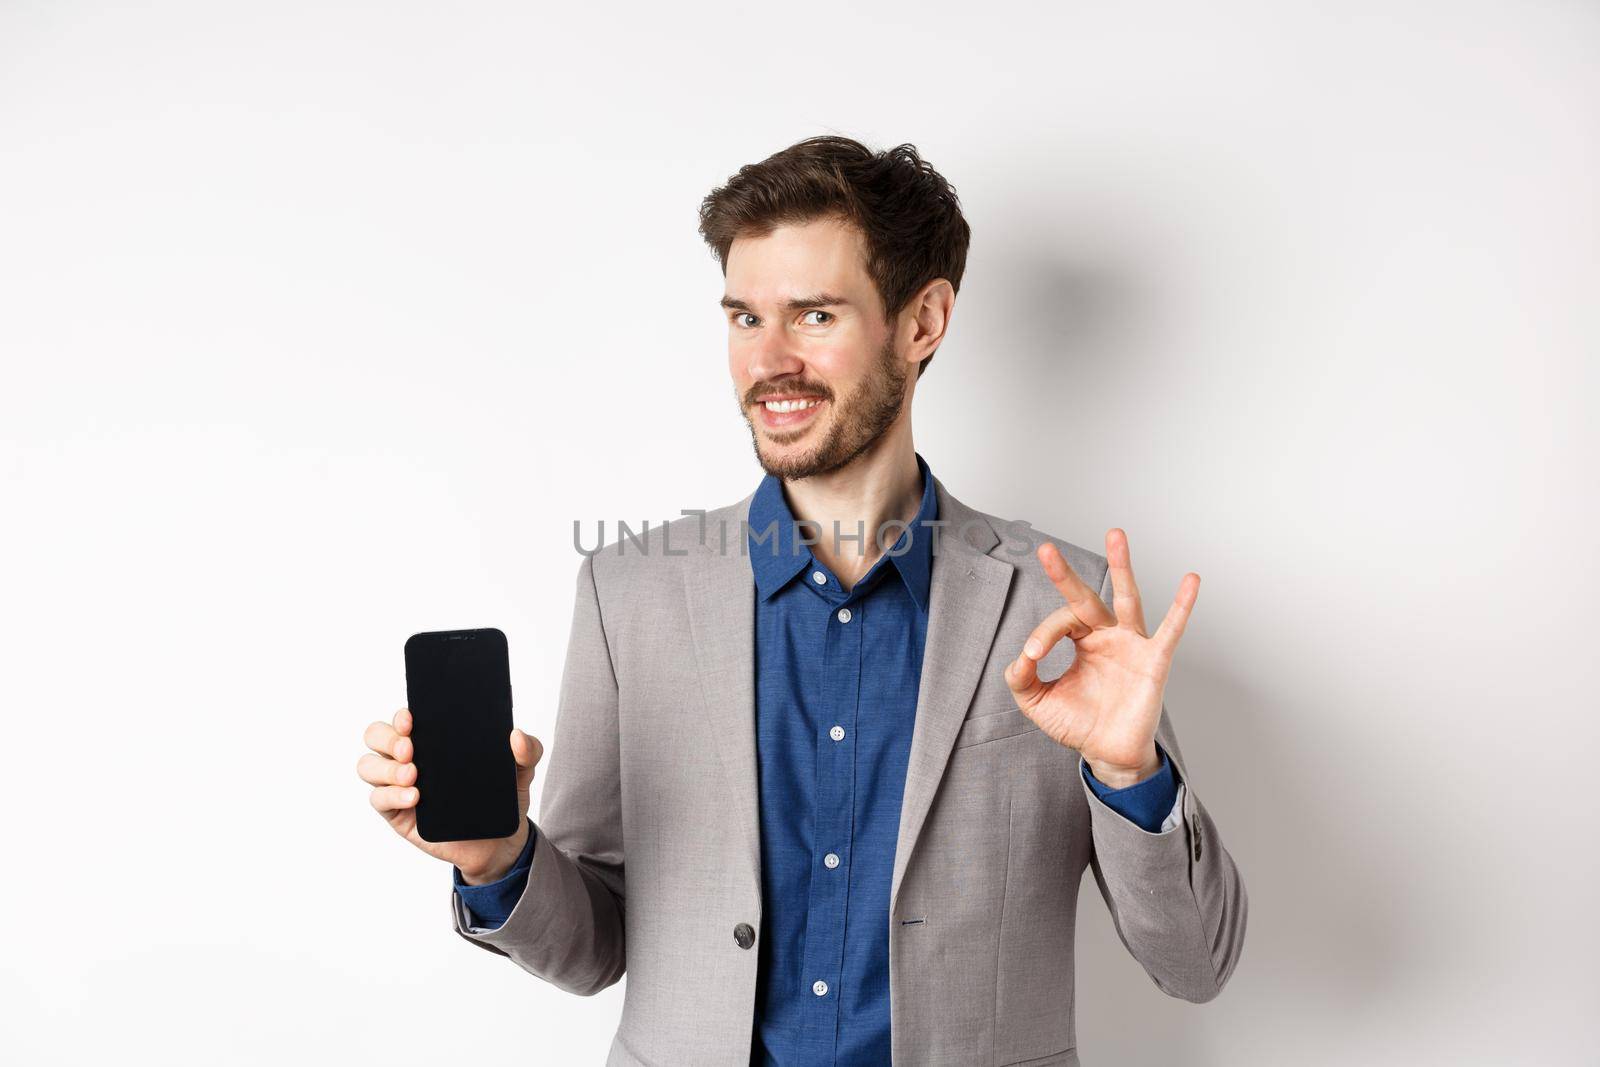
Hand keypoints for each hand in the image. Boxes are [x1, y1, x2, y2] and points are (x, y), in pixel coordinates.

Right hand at [358, 706, 542, 882]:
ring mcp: (399, 785)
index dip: (401, 714)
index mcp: (433, 738)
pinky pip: (378, 799)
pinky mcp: (397, 813)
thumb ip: (528, 749)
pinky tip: (414, 797)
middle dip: (388, 737)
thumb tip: (516, 735)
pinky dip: (391, 795)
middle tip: (412, 748)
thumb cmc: (500, 797)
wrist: (499, 842)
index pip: (404, 717)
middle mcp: (409, 757)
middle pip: (376, 735)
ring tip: (413, 775)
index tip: (412, 718)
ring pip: (368, 765)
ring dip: (386, 766)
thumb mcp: (521, 770)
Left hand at [1003, 529, 1198, 788]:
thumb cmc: (1078, 724)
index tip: (1032, 657)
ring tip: (1114, 535)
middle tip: (1046, 550)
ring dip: (1121, 566)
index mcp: (1081, 639)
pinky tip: (1191, 580)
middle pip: (1086, 597)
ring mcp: (1131, 644)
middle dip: (1065, 575)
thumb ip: (1022, 679)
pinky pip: (1171, 630)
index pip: (1059, 622)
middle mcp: (1106, 635)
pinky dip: (1182, 605)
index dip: (1042, 635)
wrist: (1108, 753)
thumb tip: (1019, 657)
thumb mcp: (1038, 702)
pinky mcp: (1154, 660)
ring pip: (1126, 598)